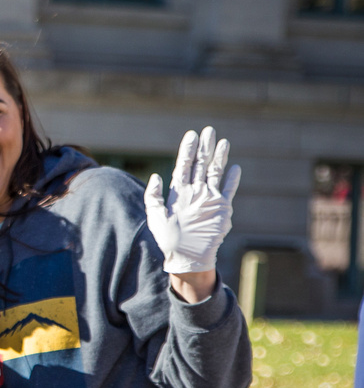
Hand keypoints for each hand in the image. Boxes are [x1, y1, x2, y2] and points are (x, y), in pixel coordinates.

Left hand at [144, 125, 241, 273]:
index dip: (187, 151)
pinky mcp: (221, 208)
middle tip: (208, 131)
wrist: (186, 256)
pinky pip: (227, 190)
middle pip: (200, 165)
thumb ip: (153, 197)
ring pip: (214, 173)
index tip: (191, 135)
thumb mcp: (155, 217)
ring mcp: (208, 199)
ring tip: (222, 142)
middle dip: (204, 148)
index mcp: (178, 193)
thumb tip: (155, 176)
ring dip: (218, 158)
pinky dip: (231, 179)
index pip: (183, 167)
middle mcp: (194, 193)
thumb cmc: (168, 240)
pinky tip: (234, 167)